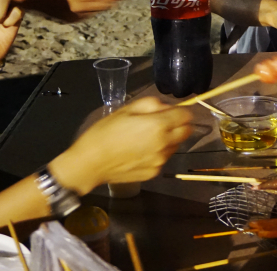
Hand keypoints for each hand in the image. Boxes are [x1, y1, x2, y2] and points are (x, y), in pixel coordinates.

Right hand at [49, 98, 192, 193]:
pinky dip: (158, 153)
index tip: (170, 112)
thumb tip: (165, 107)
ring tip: (146, 139)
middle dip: (179, 125)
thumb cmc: (104, 133)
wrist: (90, 164)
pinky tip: (140, 152)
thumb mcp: (126, 110)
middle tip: (160, 124)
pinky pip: (163, 158)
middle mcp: (164, 144)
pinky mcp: (154, 172)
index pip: (186, 115)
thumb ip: (151, 104)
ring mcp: (161, 160)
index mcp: (158, 126)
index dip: (180, 111)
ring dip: (169, 140)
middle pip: (187, 131)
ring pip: (176, 145)